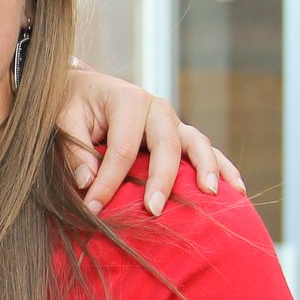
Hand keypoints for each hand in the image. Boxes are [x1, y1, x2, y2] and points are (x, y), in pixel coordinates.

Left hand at [58, 65, 245, 214]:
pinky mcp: (179, 134)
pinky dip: (223, 167)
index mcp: (127, 99)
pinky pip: (206, 150)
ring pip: (196, 144)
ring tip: (210, 194)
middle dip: (161, 179)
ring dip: (206, 169)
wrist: (84, 88)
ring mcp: (172, 121)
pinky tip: (236, 189)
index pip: (122, 148)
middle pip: (166, 145)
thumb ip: (74, 152)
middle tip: (154, 210)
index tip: (93, 210)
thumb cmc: (72, 105)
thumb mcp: (63, 122)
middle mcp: (156, 107)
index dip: (108, 182)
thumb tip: (87, 182)